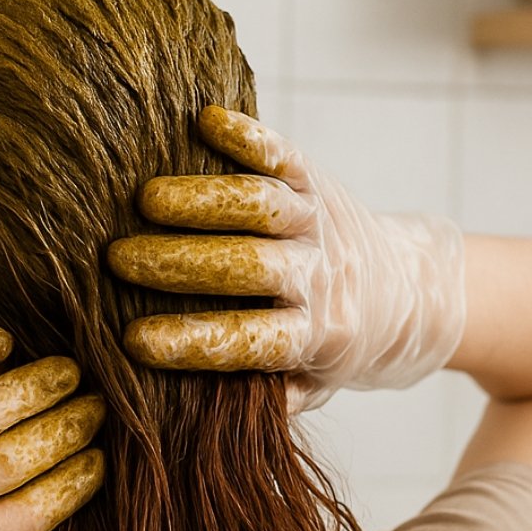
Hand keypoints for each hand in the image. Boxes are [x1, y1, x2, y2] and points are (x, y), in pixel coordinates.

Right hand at [106, 104, 466, 413]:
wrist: (413, 290)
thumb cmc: (338, 346)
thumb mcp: (312, 387)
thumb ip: (262, 398)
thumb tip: (186, 407)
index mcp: (317, 336)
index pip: (249, 340)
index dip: (192, 340)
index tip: (136, 341)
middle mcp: (322, 276)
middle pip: (250, 267)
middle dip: (181, 264)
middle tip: (119, 261)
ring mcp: (321, 224)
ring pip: (264, 207)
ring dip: (204, 201)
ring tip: (145, 200)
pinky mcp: (319, 182)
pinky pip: (285, 156)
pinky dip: (248, 136)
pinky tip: (204, 123)